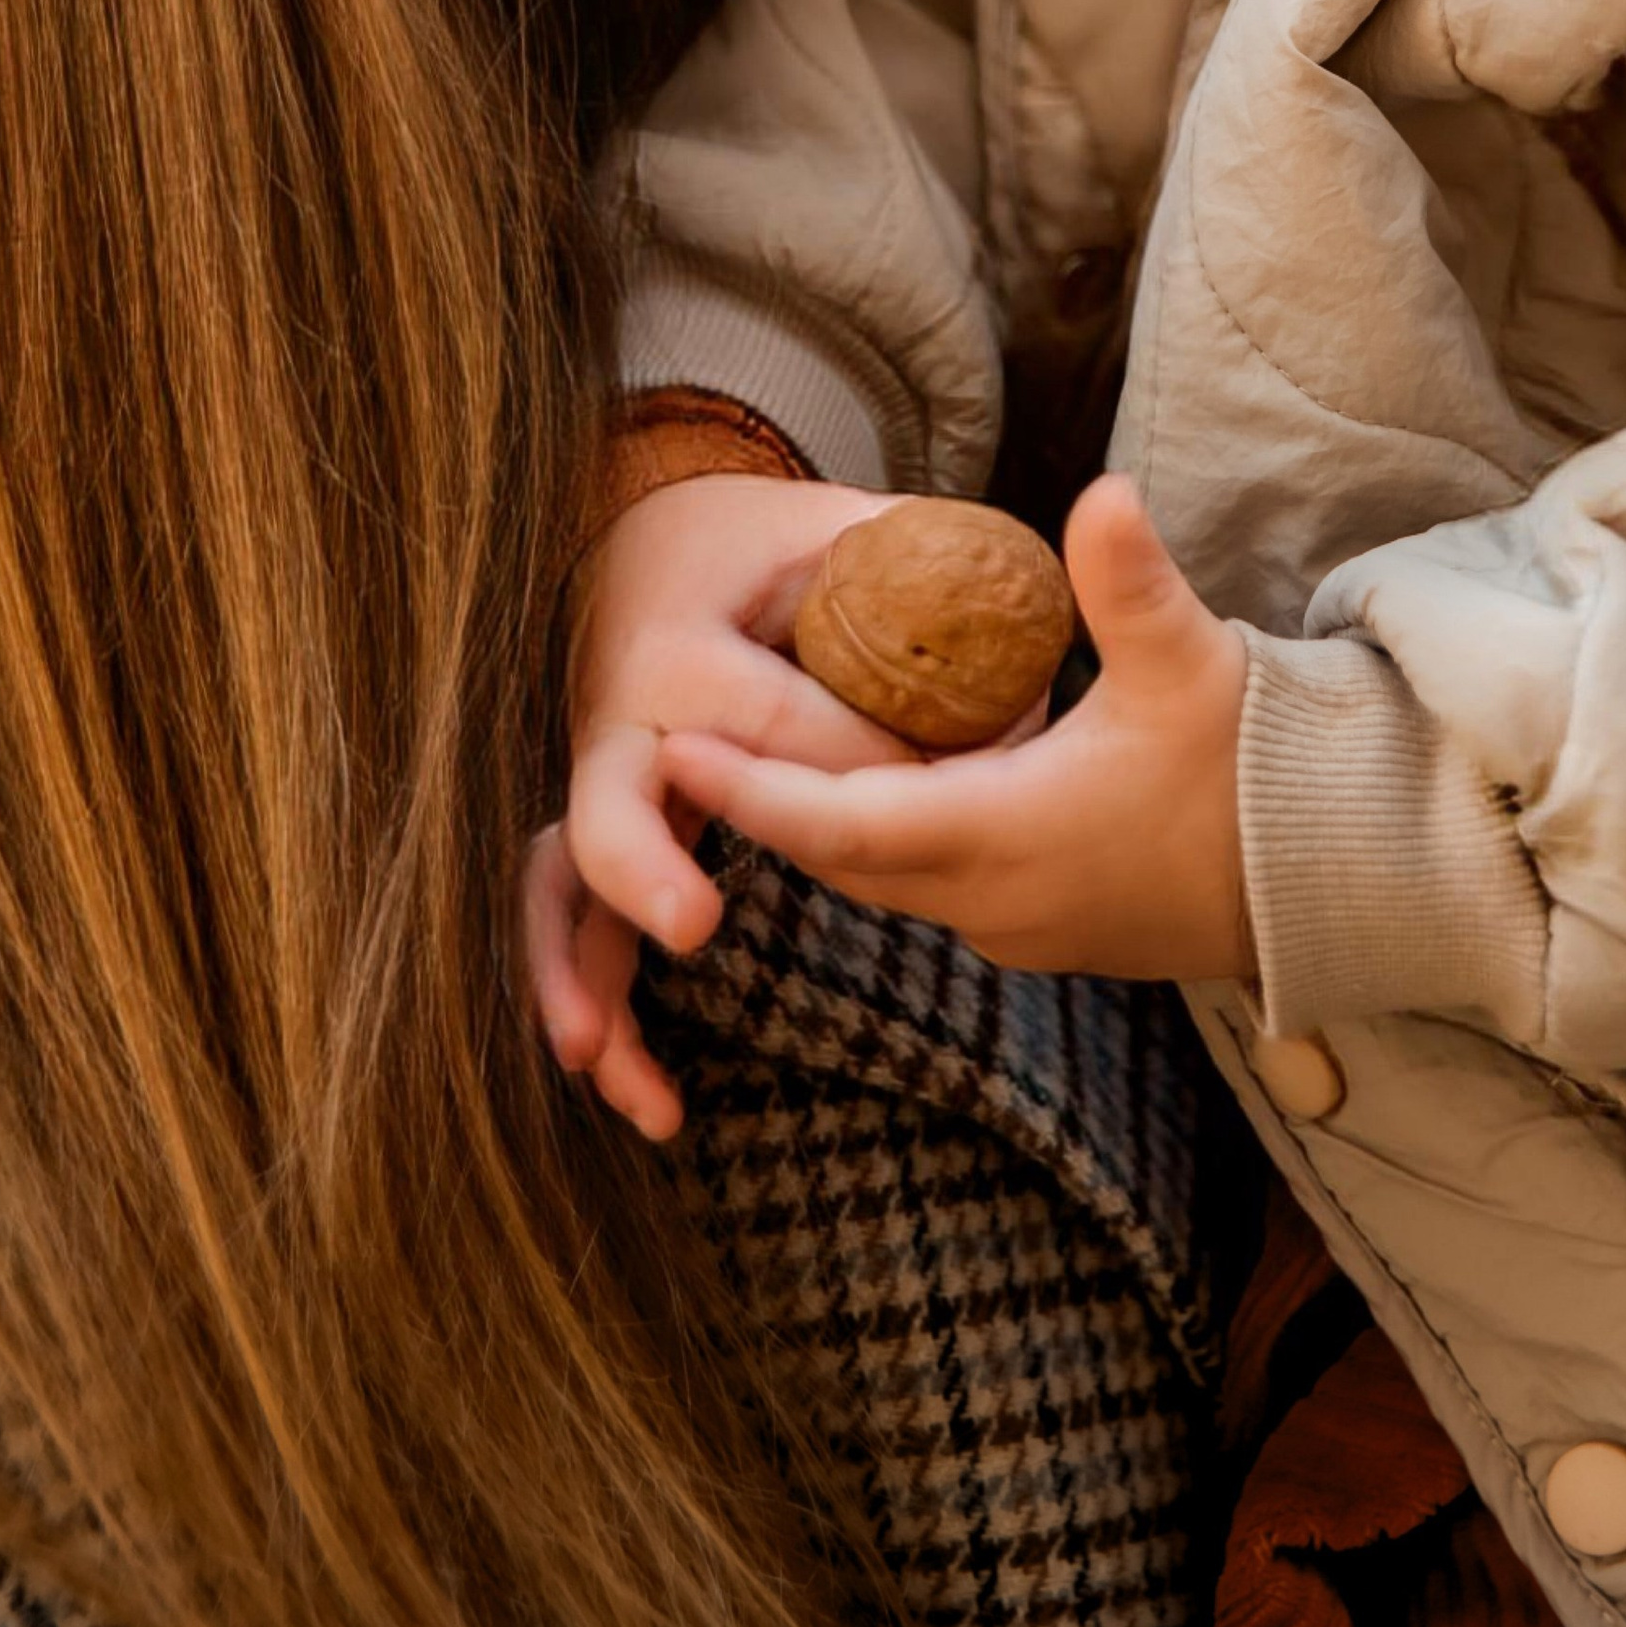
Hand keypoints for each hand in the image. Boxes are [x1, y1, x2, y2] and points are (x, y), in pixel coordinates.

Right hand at [528, 473, 920, 1138]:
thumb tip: (1059, 595)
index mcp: (685, 645)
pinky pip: (577, 925)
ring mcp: (601, 785)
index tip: (950, 782)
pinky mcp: (602, 833)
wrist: (650, 540)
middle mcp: (622, 719)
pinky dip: (592, 1003)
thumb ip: (925, 562)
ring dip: (584, 980)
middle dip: (646, 866)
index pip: (783, 724)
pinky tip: (643, 1096)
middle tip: (695, 924)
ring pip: (566, 888)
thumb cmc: (763, 545)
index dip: (869, 762)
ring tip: (616, 1071)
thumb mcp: (838, 531)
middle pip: (615, 802)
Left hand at [660, 477, 1251, 987]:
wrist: (1332, 878)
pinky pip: (931, 886)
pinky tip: (871, 778)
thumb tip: (1101, 491)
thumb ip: (1131, 582)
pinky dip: (883, 838)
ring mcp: (1018, 924)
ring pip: (884, 876)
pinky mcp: (1047, 927)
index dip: (752, 790)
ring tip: (752, 750)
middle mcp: (993, 899)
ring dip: (821, 822)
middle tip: (679, 740)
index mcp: (1007, 836)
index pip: (843, 823)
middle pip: (842, 856)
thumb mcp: (1190, 665)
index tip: (674, 748)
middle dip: (762, 801)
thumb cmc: (1257, 770)